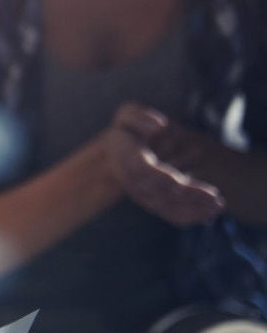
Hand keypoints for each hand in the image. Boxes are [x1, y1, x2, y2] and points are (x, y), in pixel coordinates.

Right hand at [104, 104, 224, 226]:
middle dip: (188, 196)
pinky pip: (171, 213)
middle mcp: (135, 181)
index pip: (143, 171)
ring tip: (218, 207)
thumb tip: (159, 125)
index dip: (159, 178)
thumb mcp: (126, 116)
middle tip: (215, 198)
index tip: (177, 182)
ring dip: (193, 209)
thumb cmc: (126, 132)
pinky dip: (190, 216)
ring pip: (168, 207)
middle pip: (161, 192)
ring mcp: (144, 195)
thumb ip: (138, 117)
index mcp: (127, 159)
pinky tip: (209, 213)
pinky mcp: (155, 202)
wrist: (114, 157)